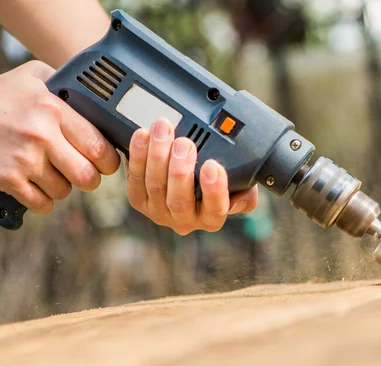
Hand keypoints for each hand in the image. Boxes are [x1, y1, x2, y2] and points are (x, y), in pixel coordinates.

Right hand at [0, 61, 119, 213]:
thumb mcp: (33, 76)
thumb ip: (66, 85)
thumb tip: (97, 102)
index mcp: (53, 108)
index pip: (99, 146)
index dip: (108, 161)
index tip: (105, 163)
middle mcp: (42, 134)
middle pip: (88, 176)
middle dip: (90, 180)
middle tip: (82, 175)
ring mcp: (23, 158)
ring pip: (64, 191)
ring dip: (61, 189)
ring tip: (50, 176)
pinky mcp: (6, 178)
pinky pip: (40, 204)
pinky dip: (42, 202)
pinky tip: (35, 189)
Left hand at [126, 118, 257, 234]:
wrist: (186, 172)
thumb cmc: (213, 179)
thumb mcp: (239, 184)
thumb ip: (244, 189)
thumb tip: (239, 195)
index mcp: (211, 218)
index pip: (215, 210)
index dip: (214, 189)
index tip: (213, 165)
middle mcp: (184, 220)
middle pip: (179, 200)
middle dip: (180, 170)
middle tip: (184, 143)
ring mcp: (158, 211)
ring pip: (155, 186)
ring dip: (157, 156)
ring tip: (162, 130)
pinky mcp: (138, 199)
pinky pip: (135, 178)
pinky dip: (138, 155)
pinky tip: (143, 136)